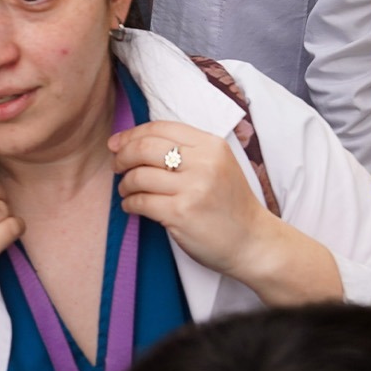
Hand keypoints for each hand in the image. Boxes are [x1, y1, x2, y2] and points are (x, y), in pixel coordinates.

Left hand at [114, 119, 339, 304]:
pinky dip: (130, 203)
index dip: (132, 134)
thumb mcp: (217, 165)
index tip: (117, 144)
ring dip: (125, 183)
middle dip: (123, 156)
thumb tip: (132, 141)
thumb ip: (185, 150)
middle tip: (117, 167)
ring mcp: (193, 189)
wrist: (253, 242)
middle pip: (145, 148)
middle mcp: (204, 163)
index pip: (160, 128)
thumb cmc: (229, 204)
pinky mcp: (181, 214)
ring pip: (139, 176)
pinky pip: (141, 202)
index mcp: (212, 145)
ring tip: (127, 190)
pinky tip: (133, 206)